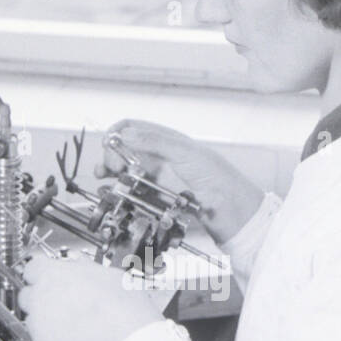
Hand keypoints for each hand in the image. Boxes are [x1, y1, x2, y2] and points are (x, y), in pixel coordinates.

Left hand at [18, 255, 161, 340]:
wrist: (124, 333)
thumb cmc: (121, 303)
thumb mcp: (106, 273)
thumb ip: (85, 268)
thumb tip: (81, 265)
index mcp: (52, 272)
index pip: (31, 268)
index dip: (41, 275)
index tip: (48, 279)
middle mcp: (38, 295)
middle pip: (26, 295)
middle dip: (40, 300)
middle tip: (61, 305)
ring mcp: (37, 322)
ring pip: (32, 321)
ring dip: (46, 323)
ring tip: (71, 326)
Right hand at [98, 120, 263, 245]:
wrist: (234, 212)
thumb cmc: (219, 179)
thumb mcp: (186, 154)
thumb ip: (155, 142)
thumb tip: (126, 134)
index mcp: (167, 140)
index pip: (132, 127)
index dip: (117, 135)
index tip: (110, 149)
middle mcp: (161, 157)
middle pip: (125, 150)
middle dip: (109, 156)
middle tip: (106, 170)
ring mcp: (160, 178)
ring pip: (126, 172)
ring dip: (112, 175)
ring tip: (106, 182)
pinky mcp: (160, 200)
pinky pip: (135, 194)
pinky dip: (122, 193)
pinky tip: (119, 195)